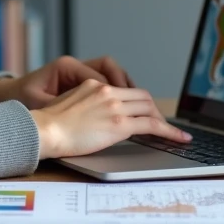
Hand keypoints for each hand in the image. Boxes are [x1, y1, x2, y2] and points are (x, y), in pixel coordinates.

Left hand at [0, 55, 133, 109]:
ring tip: (139, 106)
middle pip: (111, 68)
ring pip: (112, 72)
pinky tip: (124, 107)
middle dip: (129, 86)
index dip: (117, 90)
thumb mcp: (43, 106)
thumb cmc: (24, 101)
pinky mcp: (81, 81)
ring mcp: (79, 72)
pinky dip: (117, 90)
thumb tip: (90, 114)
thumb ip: (67, 107)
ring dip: (126, 87)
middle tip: (145, 106)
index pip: (101, 73)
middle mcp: (75, 65)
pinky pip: (106, 80)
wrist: (11, 98)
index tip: (128, 107)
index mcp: (66, 67)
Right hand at [28, 79, 191, 159]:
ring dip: (162, 121)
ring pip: (149, 108)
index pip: (124, 90)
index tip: (143, 111)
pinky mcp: (119, 124)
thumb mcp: (67, 105)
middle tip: (159, 124)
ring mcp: (114, 106)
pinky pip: (152, 125)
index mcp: (93, 85)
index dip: (138, 102)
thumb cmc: (48, 125)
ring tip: (172, 134)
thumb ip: (84, 106)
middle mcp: (106, 92)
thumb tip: (93, 118)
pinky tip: (178, 138)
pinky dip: (169, 131)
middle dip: (153, 110)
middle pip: (142, 96)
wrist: (44, 130)